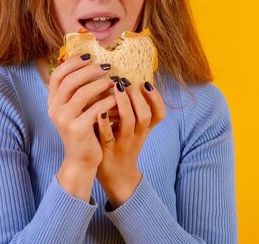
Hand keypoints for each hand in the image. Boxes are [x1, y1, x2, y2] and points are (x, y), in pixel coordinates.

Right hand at [47, 54, 116, 200]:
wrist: (82, 160)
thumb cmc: (82, 130)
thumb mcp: (75, 109)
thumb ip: (77, 91)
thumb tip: (90, 64)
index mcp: (52, 102)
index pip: (57, 75)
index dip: (73, 63)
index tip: (89, 57)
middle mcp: (54, 109)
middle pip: (70, 81)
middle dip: (90, 71)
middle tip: (106, 67)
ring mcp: (64, 120)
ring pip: (82, 93)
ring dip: (100, 84)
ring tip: (114, 81)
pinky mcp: (77, 130)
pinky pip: (95, 109)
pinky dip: (108, 101)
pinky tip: (117, 98)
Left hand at [95, 78, 165, 207]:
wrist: (116, 177)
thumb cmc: (123, 145)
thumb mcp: (135, 129)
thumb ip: (135, 109)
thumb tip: (129, 80)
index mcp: (145, 129)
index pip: (159, 114)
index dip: (156, 99)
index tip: (146, 83)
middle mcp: (137, 135)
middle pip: (144, 115)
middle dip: (137, 96)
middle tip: (125, 81)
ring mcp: (122, 143)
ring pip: (129, 122)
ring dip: (123, 103)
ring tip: (115, 87)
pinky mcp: (107, 149)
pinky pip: (107, 134)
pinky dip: (104, 121)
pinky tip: (99, 109)